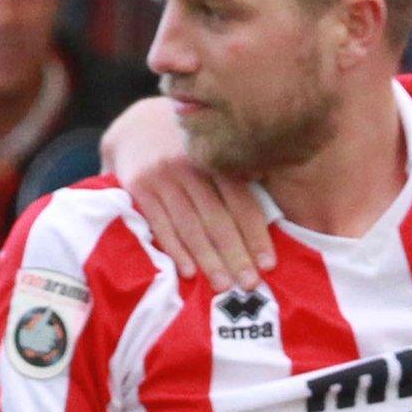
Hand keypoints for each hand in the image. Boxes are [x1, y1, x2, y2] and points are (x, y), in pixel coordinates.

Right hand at [102, 97, 271, 290]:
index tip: (268, 264)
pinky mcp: (138, 186)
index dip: (256, 235)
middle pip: (218, 218)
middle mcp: (191, 165)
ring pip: (190, 226)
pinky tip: (189, 273)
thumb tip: (276, 214)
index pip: (242, 202)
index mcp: (218, 158)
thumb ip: (242, 176)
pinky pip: (160, 224)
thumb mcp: (217, 151)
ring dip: (208, 260)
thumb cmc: (189, 148)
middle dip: (236, 255)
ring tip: (224, 286)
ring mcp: (163, 176)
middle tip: (250, 284)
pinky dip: (176, 250)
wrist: (135, 125)